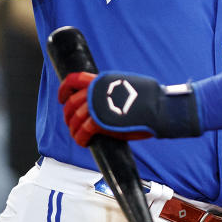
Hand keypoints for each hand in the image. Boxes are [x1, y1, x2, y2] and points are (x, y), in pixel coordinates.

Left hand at [58, 72, 200, 146]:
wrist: (159, 108)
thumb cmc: (149, 100)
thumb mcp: (126, 86)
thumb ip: (111, 90)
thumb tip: (105, 101)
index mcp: (102, 79)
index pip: (74, 79)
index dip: (64, 89)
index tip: (62, 99)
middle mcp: (97, 90)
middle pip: (72, 103)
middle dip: (68, 116)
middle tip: (72, 124)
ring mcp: (97, 105)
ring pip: (76, 118)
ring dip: (74, 130)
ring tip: (79, 136)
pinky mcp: (101, 121)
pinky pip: (83, 131)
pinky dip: (81, 138)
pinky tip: (84, 143)